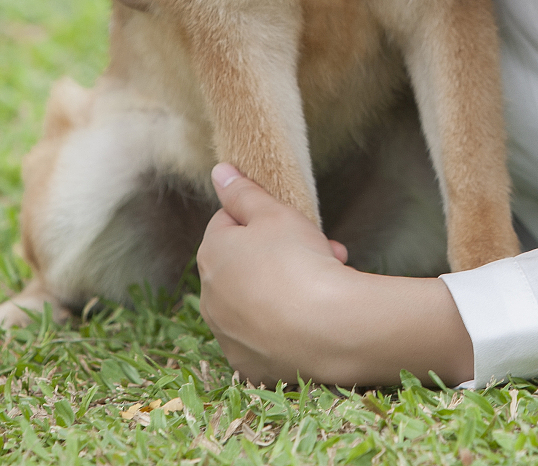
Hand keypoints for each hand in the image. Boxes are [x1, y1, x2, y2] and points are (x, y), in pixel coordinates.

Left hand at [197, 165, 474, 387]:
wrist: (327, 330)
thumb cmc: (298, 261)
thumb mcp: (274, 213)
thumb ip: (244, 192)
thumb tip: (219, 171)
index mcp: (211, 254)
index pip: (229, 223)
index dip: (264, 220)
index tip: (295, 225)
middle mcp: (210, 297)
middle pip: (244, 265)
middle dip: (278, 257)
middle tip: (320, 253)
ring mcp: (227, 335)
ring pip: (256, 302)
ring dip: (283, 290)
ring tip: (326, 286)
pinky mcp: (248, 365)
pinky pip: (265, 339)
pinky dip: (284, 329)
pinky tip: (313, 321)